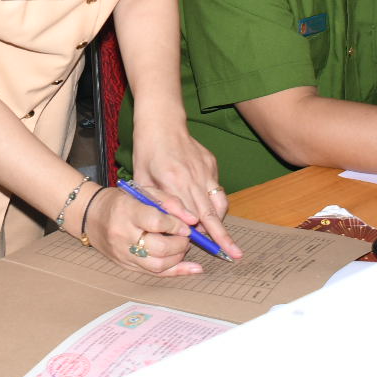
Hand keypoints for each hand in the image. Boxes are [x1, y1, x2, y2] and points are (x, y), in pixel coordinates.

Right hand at [84, 186, 200, 276]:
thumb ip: (169, 202)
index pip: (156, 222)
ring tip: (181, 246)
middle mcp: (123, 235)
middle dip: (180, 244)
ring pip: (158, 265)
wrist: (90, 215)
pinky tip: (193, 269)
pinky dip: (176, 272)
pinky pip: (154, 274)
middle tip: (185, 237)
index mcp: (127, 211)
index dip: (176, 225)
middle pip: (159, 247)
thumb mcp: (142, 191)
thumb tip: (192, 219)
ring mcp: (123, 254)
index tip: (186, 225)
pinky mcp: (126, 265)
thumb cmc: (120, 200)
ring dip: (178, 257)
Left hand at [128, 123, 243, 259]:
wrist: (162, 123)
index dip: (200, 234)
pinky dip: (214, 202)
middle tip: (234, 254)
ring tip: (223, 238)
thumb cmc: (147, 152)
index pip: (191, 215)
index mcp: (173, 181)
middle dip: (223, 236)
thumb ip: (156, 203)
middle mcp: (193, 176)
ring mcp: (206, 170)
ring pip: (219, 202)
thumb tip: (172, 225)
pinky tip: (206, 208)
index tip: (208, 249)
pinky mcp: (212, 164)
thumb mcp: (142, 180)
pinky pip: (216, 189)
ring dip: (220, 221)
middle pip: (211, 213)